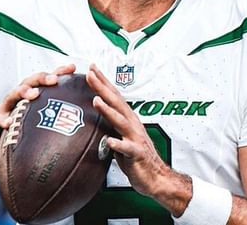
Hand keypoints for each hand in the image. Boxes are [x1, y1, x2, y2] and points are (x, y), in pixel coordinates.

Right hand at [0, 65, 75, 171]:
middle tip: (54, 80)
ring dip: (23, 92)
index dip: (59, 73)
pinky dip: (3, 119)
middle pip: (30, 82)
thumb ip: (59, 128)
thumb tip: (90, 134)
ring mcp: (4, 108)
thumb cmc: (22, 142)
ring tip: (33, 94)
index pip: (46, 82)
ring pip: (12, 95)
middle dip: (42, 78)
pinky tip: (10, 123)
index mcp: (32, 99)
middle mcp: (18, 100)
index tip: (73, 68)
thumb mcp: (41, 132)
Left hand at [85, 64, 183, 203]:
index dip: (102, 82)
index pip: (113, 96)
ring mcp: (135, 138)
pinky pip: (127, 148)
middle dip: (102, 87)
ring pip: (120, 121)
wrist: (156, 178)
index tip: (90, 68)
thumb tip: (90, 117)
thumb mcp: (120, 136)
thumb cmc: (136, 157)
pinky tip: (109, 140)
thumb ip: (109, 125)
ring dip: (108, 110)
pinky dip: (118, 144)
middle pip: (116, 102)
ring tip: (96, 101)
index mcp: (127, 119)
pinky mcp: (137, 154)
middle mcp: (132, 125)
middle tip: (90, 74)